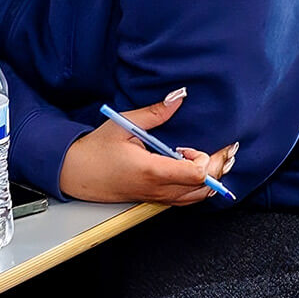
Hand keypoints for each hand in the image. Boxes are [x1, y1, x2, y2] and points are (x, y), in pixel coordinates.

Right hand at [58, 89, 238, 204]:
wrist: (76, 173)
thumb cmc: (96, 150)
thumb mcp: (123, 124)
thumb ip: (155, 113)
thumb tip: (179, 97)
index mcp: (151, 171)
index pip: (197, 174)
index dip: (204, 158)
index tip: (190, 145)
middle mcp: (158, 189)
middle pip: (206, 188)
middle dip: (218, 167)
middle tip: (222, 149)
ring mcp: (158, 198)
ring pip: (199, 197)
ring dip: (212, 178)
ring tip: (210, 158)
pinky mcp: (156, 200)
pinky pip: (188, 199)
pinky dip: (200, 186)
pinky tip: (195, 170)